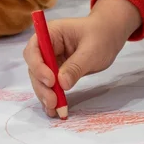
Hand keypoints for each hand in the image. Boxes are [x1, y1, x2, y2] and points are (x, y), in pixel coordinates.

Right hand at [24, 0, 140, 116]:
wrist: (109, 35)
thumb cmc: (101, 36)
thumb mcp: (91, 51)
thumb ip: (76, 66)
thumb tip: (62, 84)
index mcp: (51, 33)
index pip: (34, 49)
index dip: (38, 66)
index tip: (51, 81)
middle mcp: (46, 46)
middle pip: (34, 67)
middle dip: (41, 85)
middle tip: (53, 102)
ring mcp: (50, 59)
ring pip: (40, 79)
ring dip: (45, 94)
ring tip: (54, 110)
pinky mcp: (56, 71)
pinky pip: (49, 84)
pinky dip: (51, 96)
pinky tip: (54, 109)